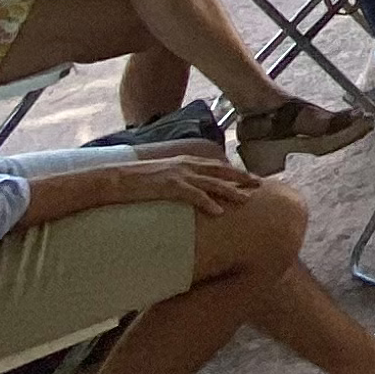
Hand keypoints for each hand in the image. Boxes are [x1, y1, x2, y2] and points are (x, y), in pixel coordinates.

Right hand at [128, 156, 262, 215]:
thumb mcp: (162, 176)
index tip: (249, 178)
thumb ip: (178, 179)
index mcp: (184, 161)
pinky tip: (219, 211)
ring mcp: (178, 174)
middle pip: (220, 171)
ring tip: (247, 200)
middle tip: (260, 184)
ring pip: (212, 182)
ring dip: (231, 191)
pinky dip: (208, 202)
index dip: (234, 171)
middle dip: (241, 177)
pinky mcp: (169, 186)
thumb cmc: (137, 181)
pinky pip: (193, 195)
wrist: (114, 179)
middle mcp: (185, 164)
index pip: (215, 165)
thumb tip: (189, 189)